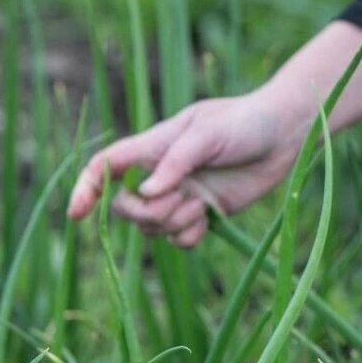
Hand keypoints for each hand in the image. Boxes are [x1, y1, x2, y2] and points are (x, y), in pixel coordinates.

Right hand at [66, 25, 361, 248]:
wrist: (285, 134)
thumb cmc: (244, 122)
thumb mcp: (207, 133)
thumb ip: (175, 162)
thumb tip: (147, 194)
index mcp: (153, 148)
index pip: (105, 167)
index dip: (86, 189)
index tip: (77, 215)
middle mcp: (162, 175)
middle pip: (126, 209)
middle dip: (145, 213)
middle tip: (180, 199)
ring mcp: (183, 195)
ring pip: (153, 228)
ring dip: (174, 222)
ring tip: (201, 202)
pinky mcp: (205, 212)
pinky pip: (181, 240)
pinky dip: (189, 235)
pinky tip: (209, 217)